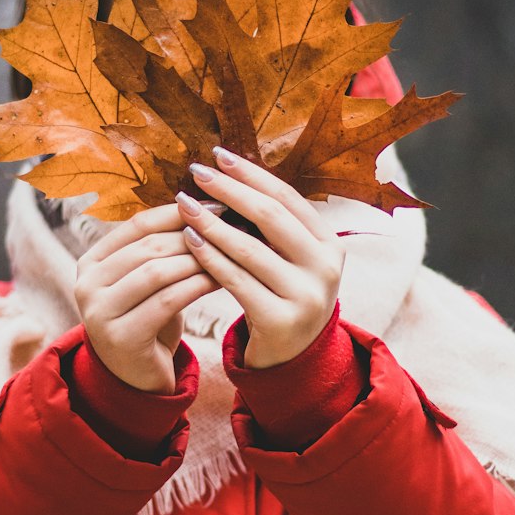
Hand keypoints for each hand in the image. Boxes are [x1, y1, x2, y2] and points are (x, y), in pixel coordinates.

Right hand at [74, 204, 219, 392]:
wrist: (138, 381)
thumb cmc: (149, 322)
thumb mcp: (149, 282)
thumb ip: (161, 248)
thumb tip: (204, 204)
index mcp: (90, 262)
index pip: (137, 225)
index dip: (178, 212)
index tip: (217, 205)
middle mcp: (86, 284)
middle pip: (148, 246)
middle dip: (194, 234)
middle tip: (232, 228)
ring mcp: (98, 312)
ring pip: (157, 271)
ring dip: (198, 259)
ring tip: (231, 252)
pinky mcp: (120, 337)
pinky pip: (166, 301)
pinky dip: (197, 285)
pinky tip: (222, 279)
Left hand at [174, 146, 345, 368]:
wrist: (293, 359)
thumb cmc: (283, 297)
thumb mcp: (292, 260)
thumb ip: (273, 226)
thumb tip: (230, 174)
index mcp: (330, 244)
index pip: (287, 198)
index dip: (252, 174)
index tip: (219, 155)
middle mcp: (325, 267)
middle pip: (270, 216)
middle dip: (230, 190)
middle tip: (197, 172)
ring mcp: (306, 295)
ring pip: (250, 248)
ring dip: (212, 222)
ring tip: (184, 204)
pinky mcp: (280, 320)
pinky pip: (236, 280)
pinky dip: (210, 257)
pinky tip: (190, 240)